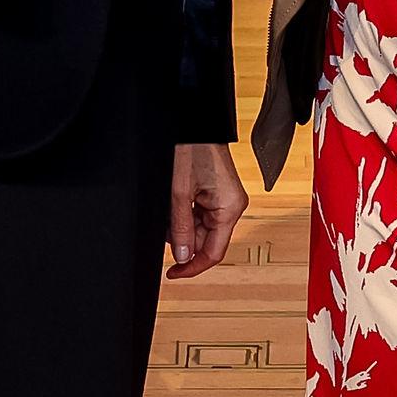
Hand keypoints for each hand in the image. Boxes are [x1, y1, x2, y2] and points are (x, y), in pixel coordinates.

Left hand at [168, 143, 248, 278]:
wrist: (194, 122)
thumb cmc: (191, 147)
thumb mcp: (179, 192)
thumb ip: (180, 227)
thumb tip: (182, 256)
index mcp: (230, 208)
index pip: (213, 252)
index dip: (192, 267)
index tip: (173, 274)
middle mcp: (232, 206)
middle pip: (205, 239)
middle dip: (181, 236)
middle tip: (164, 223)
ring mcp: (225, 199)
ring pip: (199, 227)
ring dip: (180, 223)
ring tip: (170, 202)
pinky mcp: (217, 192)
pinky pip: (199, 213)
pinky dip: (183, 211)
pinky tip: (175, 197)